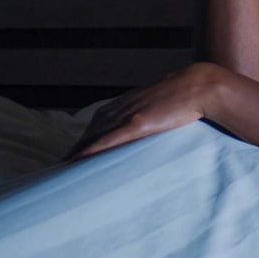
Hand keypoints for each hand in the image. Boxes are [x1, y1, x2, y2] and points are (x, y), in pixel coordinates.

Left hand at [62, 62, 223, 161]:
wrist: (199, 85)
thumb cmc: (184, 95)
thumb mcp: (159, 103)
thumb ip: (148, 113)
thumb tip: (148, 125)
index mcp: (125, 103)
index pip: (95, 125)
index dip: (82, 141)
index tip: (72, 157)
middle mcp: (121, 107)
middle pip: (89, 132)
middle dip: (73, 151)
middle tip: (59, 171)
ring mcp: (128, 114)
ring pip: (94, 136)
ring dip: (76, 154)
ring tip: (63, 172)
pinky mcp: (138, 122)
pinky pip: (110, 138)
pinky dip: (92, 149)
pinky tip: (80, 160)